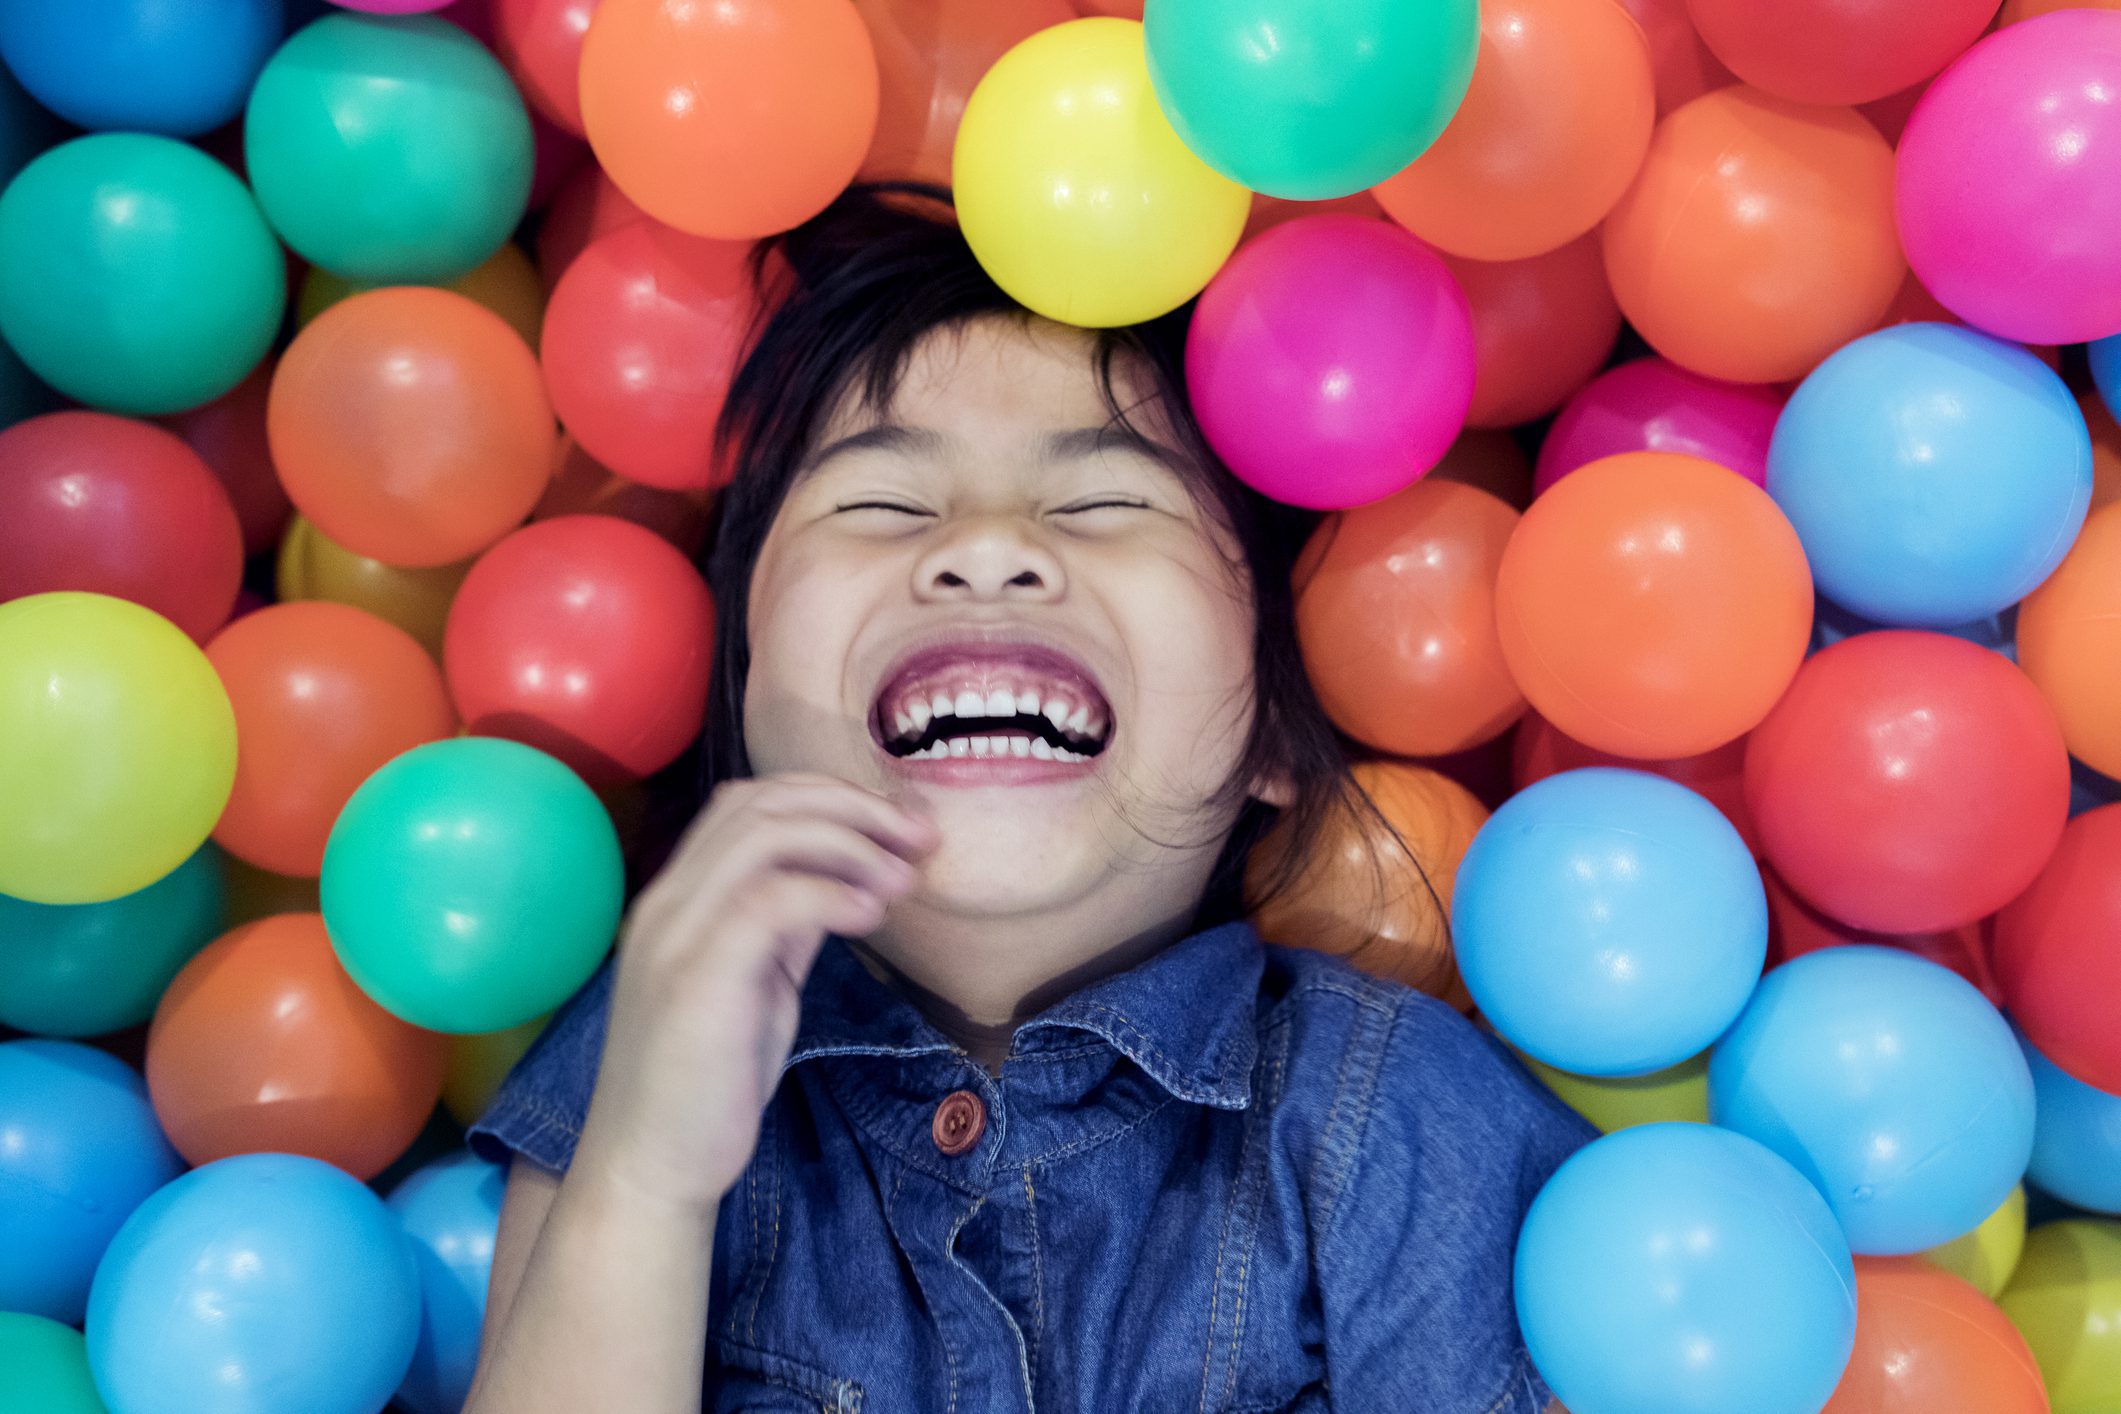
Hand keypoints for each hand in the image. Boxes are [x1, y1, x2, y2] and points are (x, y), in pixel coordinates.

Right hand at [569, 772, 937, 1216]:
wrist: (652, 1168)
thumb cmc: (707, 1083)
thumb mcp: (757, 986)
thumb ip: (785, 929)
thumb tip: (845, 883)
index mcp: (679, 899)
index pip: (751, 803)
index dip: (832, 799)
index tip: (898, 829)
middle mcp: (668, 903)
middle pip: (762, 803)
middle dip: (852, 807)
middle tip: (918, 836)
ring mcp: (675, 935)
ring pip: (765, 835)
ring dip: (850, 844)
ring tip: (902, 878)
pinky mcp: (695, 978)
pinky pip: (769, 900)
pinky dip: (831, 894)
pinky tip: (872, 915)